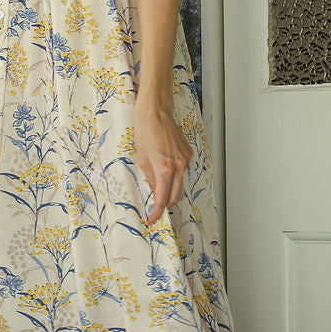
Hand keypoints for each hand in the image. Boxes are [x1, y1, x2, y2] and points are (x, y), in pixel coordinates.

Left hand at [134, 104, 191, 224]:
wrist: (156, 113)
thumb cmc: (145, 131)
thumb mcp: (142, 159)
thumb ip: (150, 179)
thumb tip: (154, 192)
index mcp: (164, 169)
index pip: (162, 199)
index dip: (157, 212)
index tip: (153, 218)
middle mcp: (178, 166)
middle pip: (175, 196)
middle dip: (166, 204)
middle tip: (155, 208)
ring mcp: (185, 159)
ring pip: (180, 184)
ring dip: (171, 190)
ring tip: (159, 187)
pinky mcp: (188, 153)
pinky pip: (183, 171)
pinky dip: (175, 175)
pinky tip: (166, 169)